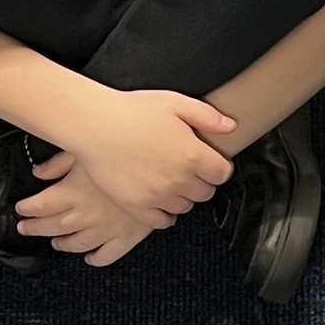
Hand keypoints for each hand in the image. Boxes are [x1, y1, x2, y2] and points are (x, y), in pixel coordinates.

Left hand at [16, 154, 164, 265]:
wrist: (159, 170)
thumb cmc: (121, 154)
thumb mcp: (84, 149)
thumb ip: (59, 163)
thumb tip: (39, 171)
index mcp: (71, 193)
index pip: (39, 206)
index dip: (27, 209)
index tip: (21, 209)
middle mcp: (84, 215)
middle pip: (52, 227)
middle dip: (36, 228)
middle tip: (27, 228)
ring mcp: (105, 230)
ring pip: (77, 244)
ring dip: (63, 245)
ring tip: (56, 243)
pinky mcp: (126, 237)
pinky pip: (107, 255)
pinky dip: (96, 259)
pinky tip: (90, 258)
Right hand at [62, 88, 235, 218]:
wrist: (94, 126)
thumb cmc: (132, 111)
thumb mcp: (175, 102)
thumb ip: (207, 116)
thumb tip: (230, 126)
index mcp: (193, 155)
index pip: (223, 174)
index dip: (217, 166)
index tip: (207, 160)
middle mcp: (180, 181)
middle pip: (205, 192)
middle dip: (200, 181)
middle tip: (186, 167)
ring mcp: (159, 197)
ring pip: (185, 207)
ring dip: (182, 196)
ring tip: (169, 180)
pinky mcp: (138, 207)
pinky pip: (162, 221)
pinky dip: (164, 214)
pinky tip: (159, 200)